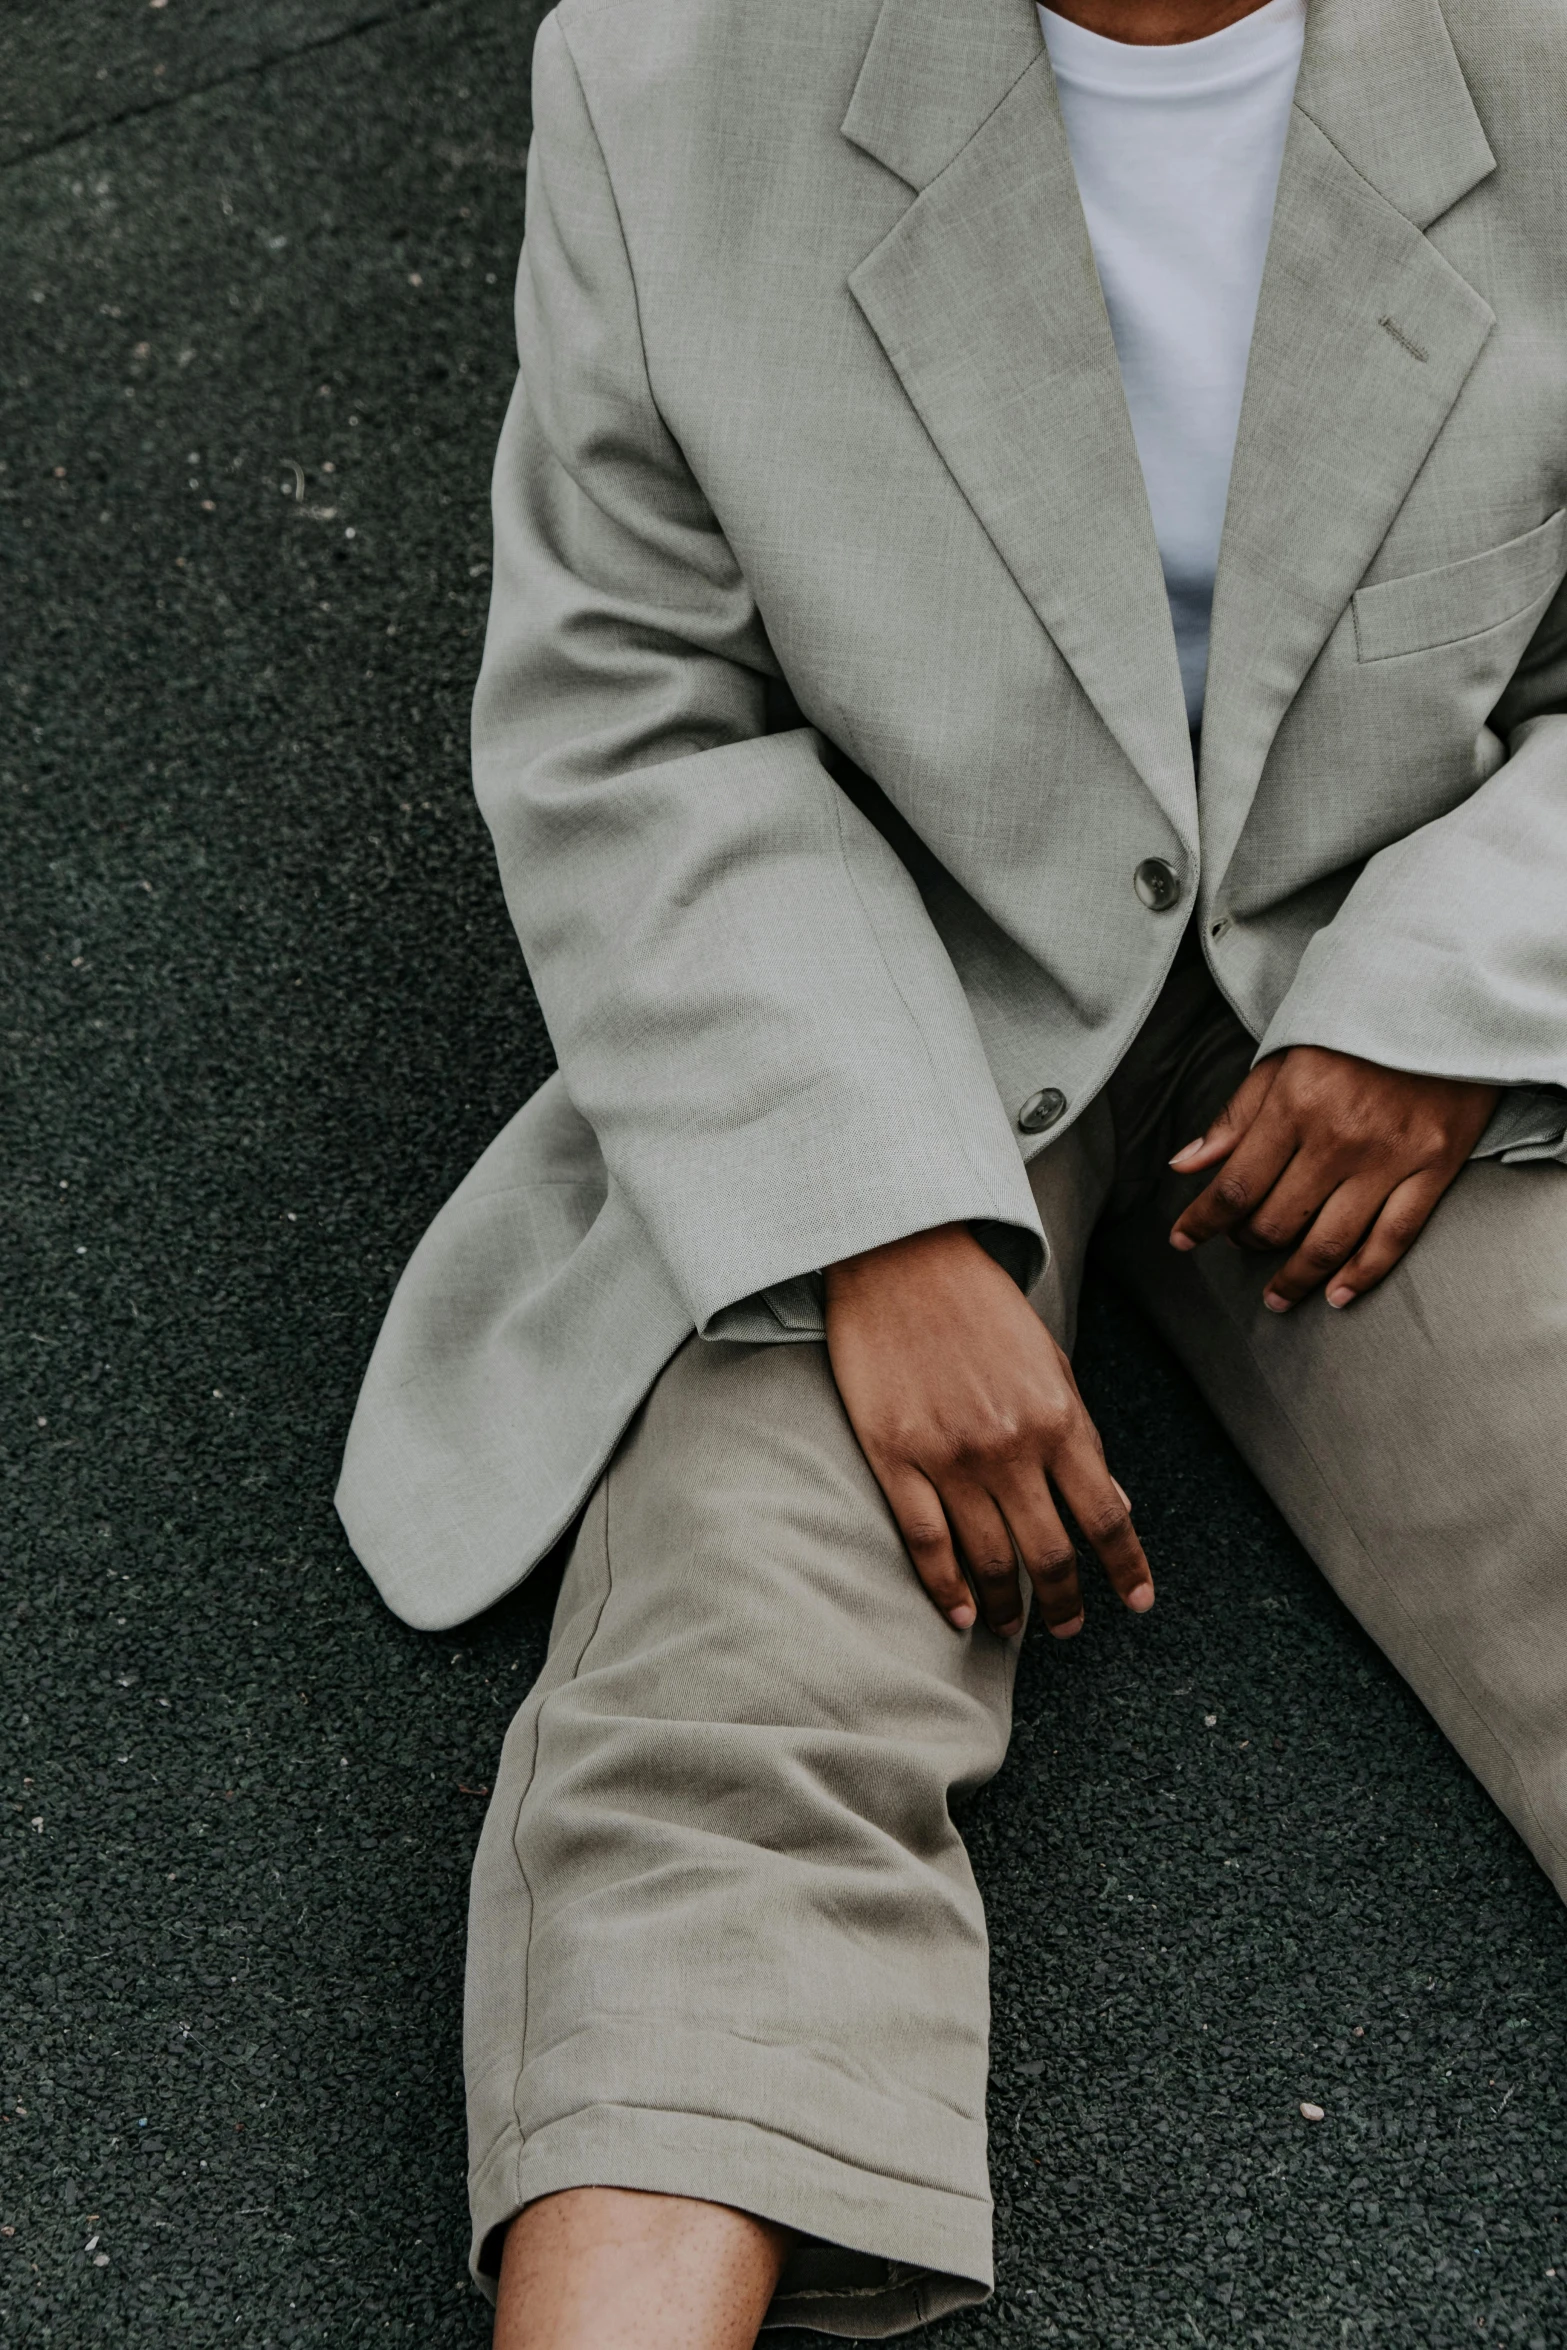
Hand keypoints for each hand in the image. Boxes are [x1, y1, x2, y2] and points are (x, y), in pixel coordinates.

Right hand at [824, 1224, 1152, 1637]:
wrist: (901, 1256)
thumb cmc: (980, 1306)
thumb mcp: (1051, 1363)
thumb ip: (1082, 1437)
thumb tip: (1117, 1506)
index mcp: (1058, 1418)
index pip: (1106, 1516)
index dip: (1126, 1568)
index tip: (1138, 1602)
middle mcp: (1010, 1446)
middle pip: (1049, 1553)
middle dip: (1064, 1603)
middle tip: (1067, 1629)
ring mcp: (950, 1455)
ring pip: (988, 1558)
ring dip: (1005, 1606)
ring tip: (1009, 1628)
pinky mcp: (895, 1455)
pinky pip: (925, 1542)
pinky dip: (945, 1587)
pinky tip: (959, 1613)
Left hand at [1168, 1046, 1496, 1309]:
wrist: (1444, 1002)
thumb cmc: (1354, 1032)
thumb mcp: (1284, 1058)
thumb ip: (1235, 1116)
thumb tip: (1185, 1165)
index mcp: (1294, 1105)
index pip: (1235, 1186)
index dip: (1202, 1221)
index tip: (1181, 1240)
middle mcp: (1339, 1138)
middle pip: (1278, 1220)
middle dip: (1248, 1242)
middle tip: (1241, 1245)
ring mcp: (1389, 1157)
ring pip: (1329, 1241)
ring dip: (1295, 1278)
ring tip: (1277, 1296)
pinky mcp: (1434, 1167)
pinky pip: (1393, 1238)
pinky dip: (1362, 1275)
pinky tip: (1338, 1296)